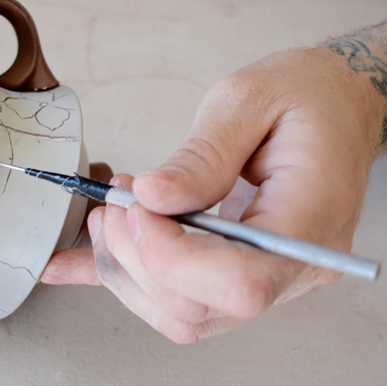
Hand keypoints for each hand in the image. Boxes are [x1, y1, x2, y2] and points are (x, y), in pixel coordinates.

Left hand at [43, 29, 386, 342]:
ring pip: (180, 315)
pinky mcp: (236, 270)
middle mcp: (291, 267)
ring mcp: (266, 276)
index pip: (241, 283)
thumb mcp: (249, 102)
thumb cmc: (305, 96)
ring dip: (126, 270)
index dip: (173, 255)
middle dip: (136, 257)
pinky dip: (121, 279)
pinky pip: (174, 295)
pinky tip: (75, 264)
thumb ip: (202, 155)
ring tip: (110, 215)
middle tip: (117, 201)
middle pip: (198, 308)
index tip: (137, 205)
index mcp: (308, 222)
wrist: (334, 106)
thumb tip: (150, 197)